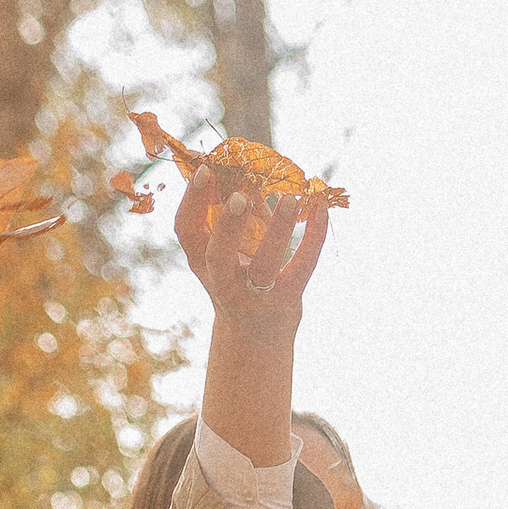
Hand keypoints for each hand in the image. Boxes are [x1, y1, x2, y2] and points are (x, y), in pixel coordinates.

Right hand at [177, 163, 329, 335]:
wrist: (255, 340)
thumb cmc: (237, 282)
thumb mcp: (220, 256)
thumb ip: (226, 219)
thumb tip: (241, 168)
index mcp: (201, 263)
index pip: (186, 231)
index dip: (192, 201)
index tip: (205, 170)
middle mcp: (224, 282)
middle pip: (218, 256)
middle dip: (228, 227)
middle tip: (238, 197)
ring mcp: (256, 295)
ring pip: (265, 265)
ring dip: (277, 231)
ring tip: (290, 198)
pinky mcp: (287, 301)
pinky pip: (302, 267)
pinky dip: (314, 237)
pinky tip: (321, 209)